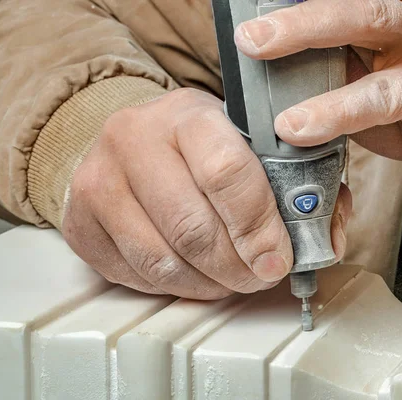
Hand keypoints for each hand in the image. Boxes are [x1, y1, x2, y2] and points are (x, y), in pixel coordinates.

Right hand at [62, 88, 351, 298]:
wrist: (132, 141)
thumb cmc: (200, 146)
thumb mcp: (252, 142)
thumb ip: (298, 183)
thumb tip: (323, 236)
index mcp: (188, 115)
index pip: (226, 173)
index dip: (259, 227)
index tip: (278, 259)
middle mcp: (133, 140)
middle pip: (193, 228)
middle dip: (238, 267)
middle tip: (259, 276)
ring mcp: (97, 181)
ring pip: (163, 261)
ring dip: (209, 284)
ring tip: (231, 278)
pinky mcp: (78, 223)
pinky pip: (135, 276)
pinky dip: (175, 287)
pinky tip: (195, 274)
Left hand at [234, 0, 401, 182]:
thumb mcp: (359, 78)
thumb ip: (323, 67)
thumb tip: (262, 72)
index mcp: (382, 11)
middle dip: (294, 7)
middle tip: (245, 28)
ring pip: (367, 22)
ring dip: (306, 34)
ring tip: (257, 48)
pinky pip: (381, 97)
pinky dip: (336, 112)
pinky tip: (298, 128)